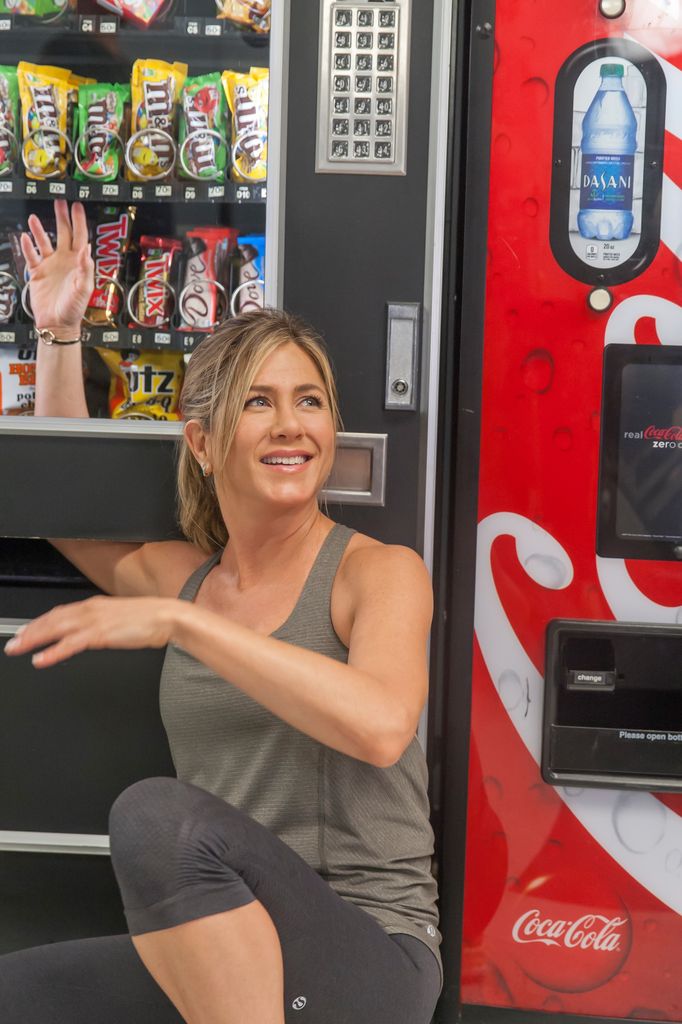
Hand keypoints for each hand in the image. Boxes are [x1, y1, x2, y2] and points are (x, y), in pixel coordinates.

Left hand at [3, 595, 181, 668]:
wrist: (168, 616)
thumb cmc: (151, 620)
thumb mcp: (122, 619)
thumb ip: (105, 624)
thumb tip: (94, 633)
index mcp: (96, 605)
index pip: (60, 613)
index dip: (41, 622)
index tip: (27, 630)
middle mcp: (91, 609)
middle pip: (52, 620)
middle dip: (30, 631)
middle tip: (13, 642)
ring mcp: (95, 621)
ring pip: (56, 629)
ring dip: (34, 639)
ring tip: (18, 649)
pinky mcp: (101, 634)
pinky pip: (70, 644)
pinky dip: (53, 651)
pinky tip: (41, 659)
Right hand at [20, 200, 94, 333]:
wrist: (57, 323)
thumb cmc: (74, 309)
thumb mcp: (84, 289)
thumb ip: (85, 268)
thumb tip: (86, 249)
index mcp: (79, 263)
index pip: (80, 237)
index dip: (79, 221)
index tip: (77, 207)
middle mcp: (65, 260)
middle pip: (64, 233)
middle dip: (62, 217)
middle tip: (59, 202)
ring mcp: (50, 265)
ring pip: (45, 241)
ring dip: (40, 229)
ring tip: (34, 218)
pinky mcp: (38, 272)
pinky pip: (31, 255)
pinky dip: (28, 246)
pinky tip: (25, 237)